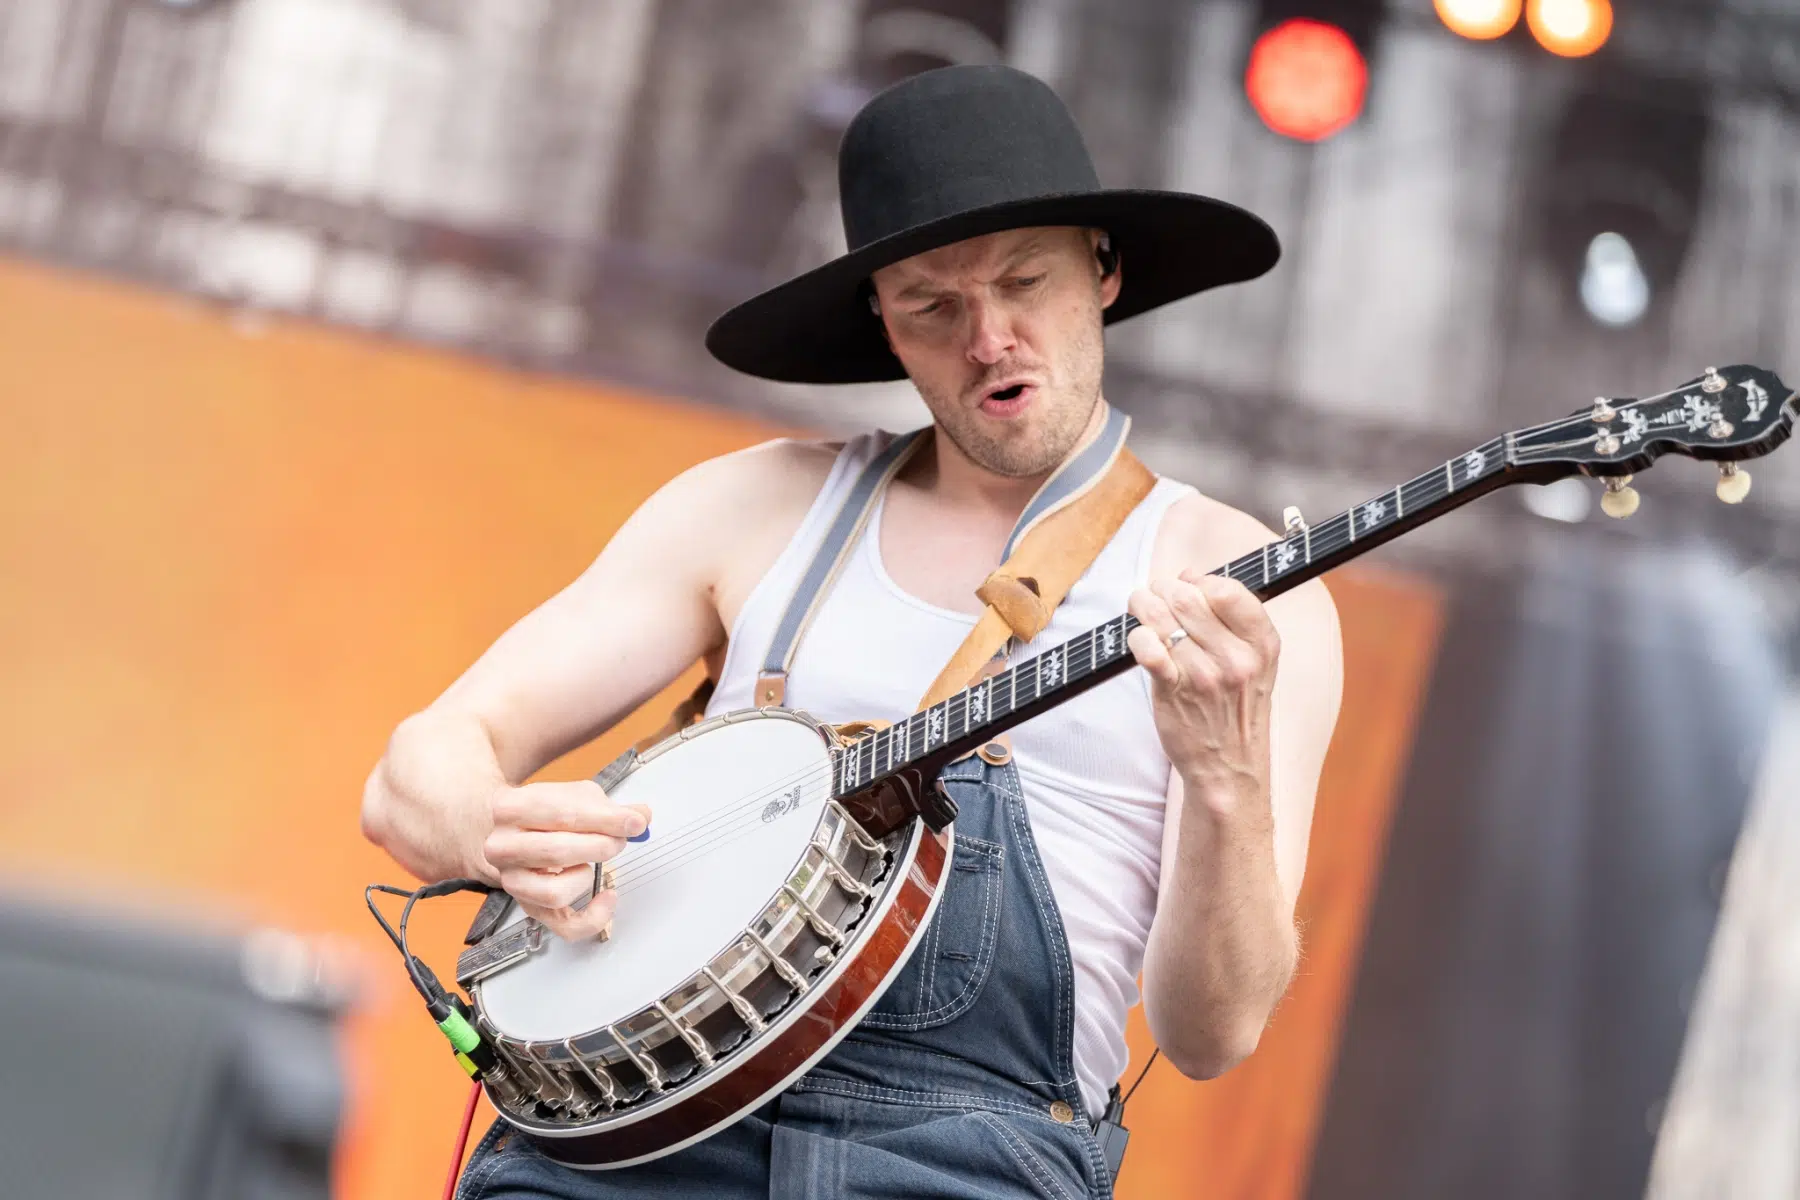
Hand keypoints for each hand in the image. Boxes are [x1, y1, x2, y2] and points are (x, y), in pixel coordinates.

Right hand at [482, 780, 650, 940]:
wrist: (515, 832)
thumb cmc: (545, 813)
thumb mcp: (574, 796)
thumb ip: (608, 807)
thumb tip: (640, 816)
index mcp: (508, 808)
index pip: (560, 814)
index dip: (604, 819)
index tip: (635, 822)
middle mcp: (502, 847)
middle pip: (556, 852)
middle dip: (600, 846)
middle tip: (621, 839)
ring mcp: (511, 880)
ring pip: (555, 892)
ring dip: (588, 876)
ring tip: (597, 859)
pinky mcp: (528, 906)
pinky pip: (564, 926)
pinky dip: (593, 917)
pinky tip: (607, 897)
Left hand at [1127, 570, 1280, 808]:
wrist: (1229, 767)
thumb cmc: (1236, 709)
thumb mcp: (1257, 662)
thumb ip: (1232, 618)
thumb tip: (1189, 575)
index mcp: (1262, 644)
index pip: (1229, 590)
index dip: (1199, 579)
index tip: (1188, 583)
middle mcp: (1236, 658)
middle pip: (1188, 598)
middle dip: (1163, 588)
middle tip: (1155, 594)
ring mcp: (1204, 675)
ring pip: (1162, 617)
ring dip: (1142, 604)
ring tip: (1140, 607)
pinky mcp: (1174, 692)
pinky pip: (1148, 649)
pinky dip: (1136, 637)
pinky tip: (1139, 639)